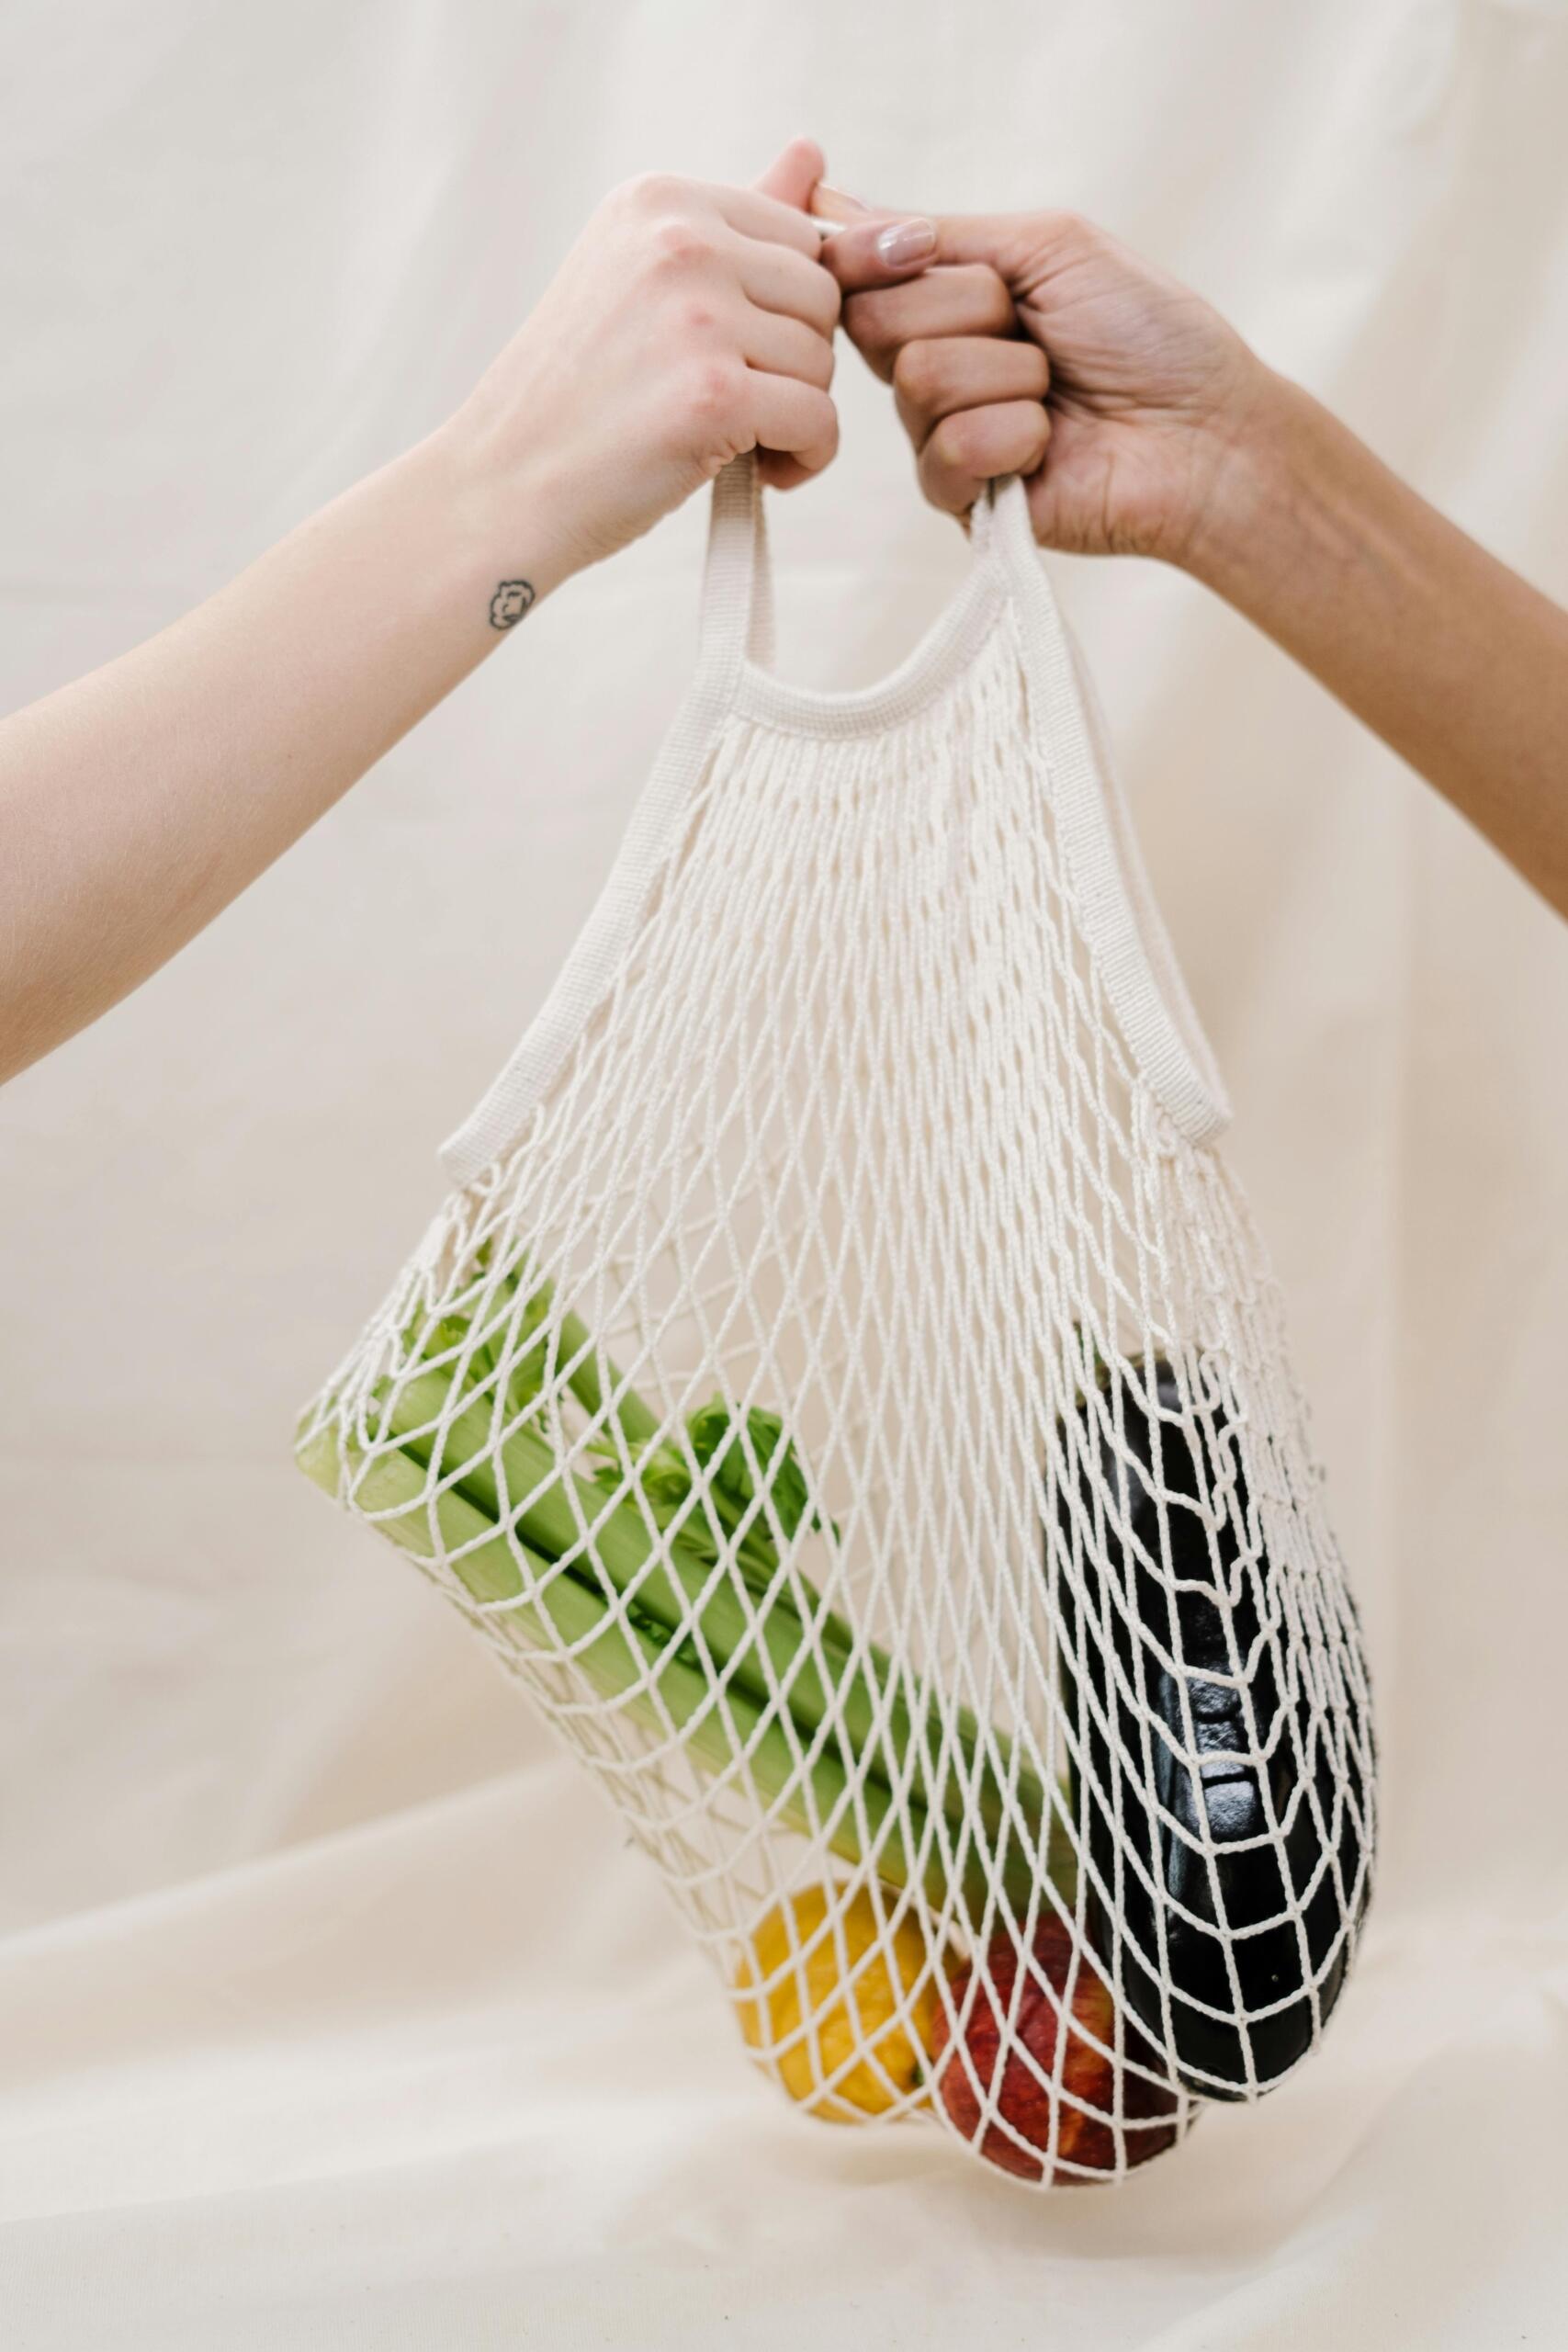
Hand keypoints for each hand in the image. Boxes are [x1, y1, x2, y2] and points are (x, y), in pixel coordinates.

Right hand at [445, 144, 936, 589]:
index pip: (798, 236)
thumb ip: (733, 226)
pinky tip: (765, 472)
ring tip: (739, 440)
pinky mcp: (714, 394)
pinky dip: (808, 458)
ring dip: (799, 413)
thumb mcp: (643, 282)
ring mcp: (697, 315)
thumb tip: (812, 150)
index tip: (738, 356)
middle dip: (797, 359)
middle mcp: (680, 240)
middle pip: (820, 294)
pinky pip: (819, 420)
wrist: (503, 485)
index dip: (784, 312)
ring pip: (823, 359)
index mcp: (661, 200)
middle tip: (741, 404)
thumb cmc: (577, 396)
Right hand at [815, 192, 1268, 569]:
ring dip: (1009, 373)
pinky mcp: (961, 500)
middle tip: (1036, 329)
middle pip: (875, 321)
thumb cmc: (1150, 335)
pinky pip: (946, 450)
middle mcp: (933, 366)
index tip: (919, 248)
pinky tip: (1052, 444)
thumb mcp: (1049, 247)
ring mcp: (942, 435)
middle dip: (971, 308)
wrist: (1205, 434)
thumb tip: (833, 202)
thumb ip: (943, 232)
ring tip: (1057, 391)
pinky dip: (1015, 434)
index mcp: (949, 303)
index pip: (858, 272)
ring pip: (916, 379)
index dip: (871, 255)